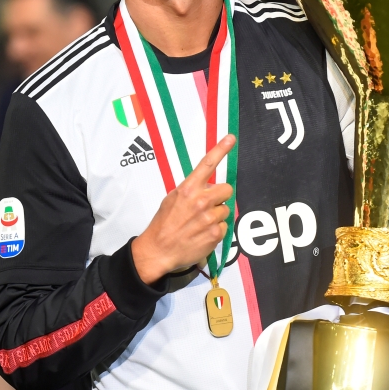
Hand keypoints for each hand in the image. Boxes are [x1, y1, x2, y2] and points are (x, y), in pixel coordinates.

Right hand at [132, 134, 235, 283]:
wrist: (157, 250)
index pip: (207, 164)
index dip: (221, 149)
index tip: (231, 138)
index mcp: (188, 189)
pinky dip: (216, 230)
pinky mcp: (215, 233)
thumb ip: (190, 190)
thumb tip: (206, 187)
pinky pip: (224, 226)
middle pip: (226, 189)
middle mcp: (201, 201)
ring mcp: (210, 218)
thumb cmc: (163, 224)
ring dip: (217, 216)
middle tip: (207, 206)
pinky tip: (202, 234)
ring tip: (200, 224)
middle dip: (220, 197)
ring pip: (226, 210)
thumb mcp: (172, 199)